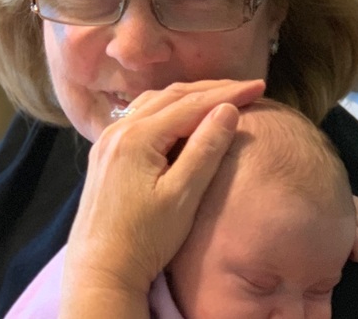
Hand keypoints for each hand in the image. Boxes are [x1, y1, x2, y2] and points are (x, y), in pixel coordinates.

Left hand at [61, 79, 264, 309]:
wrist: (100, 270)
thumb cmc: (144, 239)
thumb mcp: (182, 197)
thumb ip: (205, 150)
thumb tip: (228, 109)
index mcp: (138, 137)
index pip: (191, 104)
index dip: (227, 94)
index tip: (258, 87)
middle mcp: (119, 130)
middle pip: (172, 96)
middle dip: (210, 89)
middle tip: (245, 87)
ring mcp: (108, 139)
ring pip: (154, 102)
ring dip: (187, 96)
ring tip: (217, 95)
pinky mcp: (106, 152)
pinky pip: (139, 115)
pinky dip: (166, 108)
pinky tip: (178, 113)